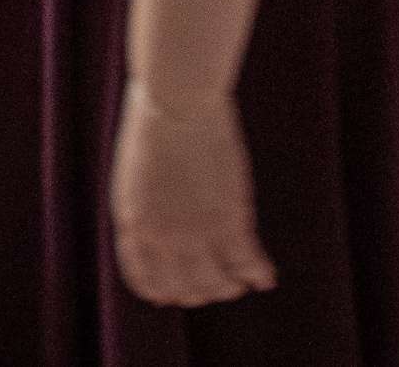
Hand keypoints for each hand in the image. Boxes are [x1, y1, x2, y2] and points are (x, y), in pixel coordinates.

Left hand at [112, 86, 272, 308]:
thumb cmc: (154, 126)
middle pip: (184, 288)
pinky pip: (246, 262)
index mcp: (132, 223)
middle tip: (217, 287)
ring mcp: (194, 232)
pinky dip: (258, 273)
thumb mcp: (136, 176)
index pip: (143, 279)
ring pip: (217, 283)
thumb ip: (145, 209)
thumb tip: (152, 229)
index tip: (174, 296)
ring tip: (240, 282)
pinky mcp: (228, 221)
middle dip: (201, 292)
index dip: (162, 292)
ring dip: (230, 286)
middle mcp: (160, 237)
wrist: (176, 102)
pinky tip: (266, 276)